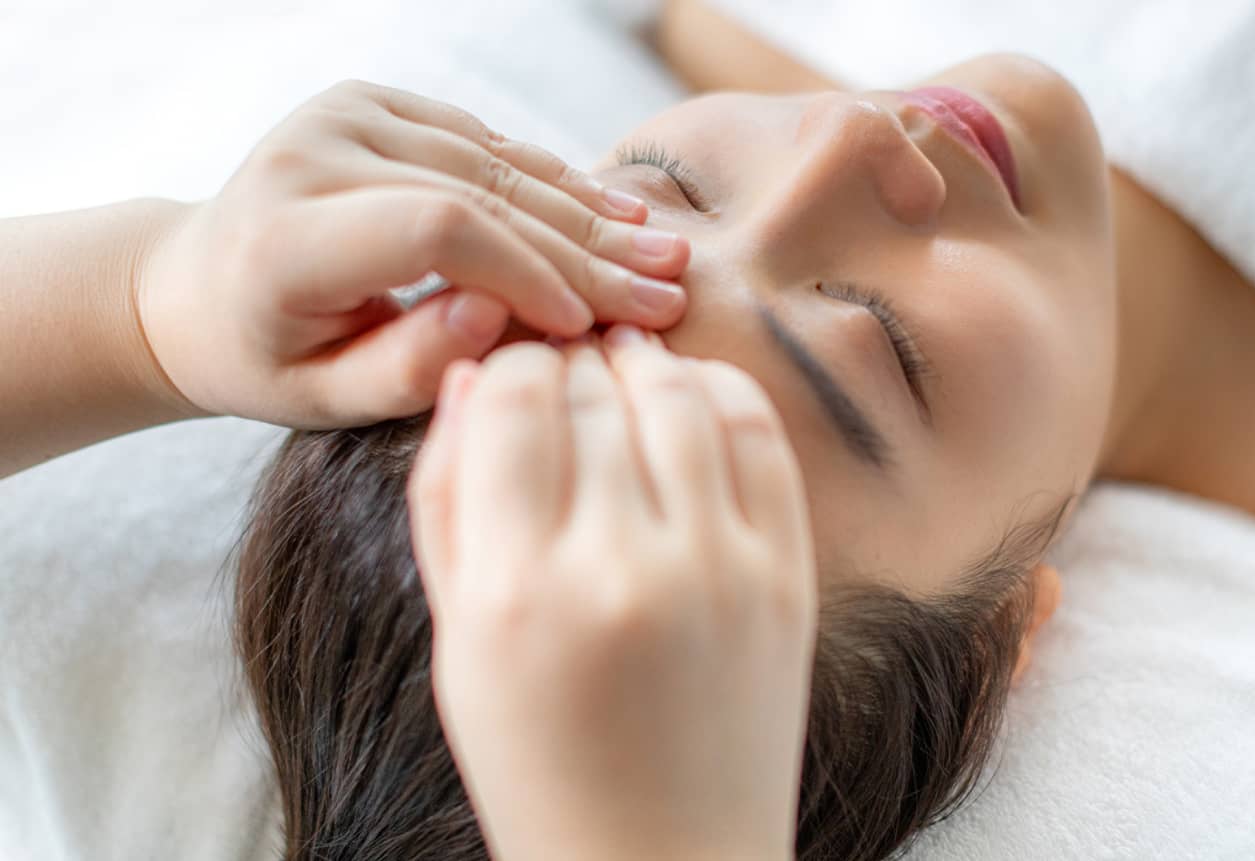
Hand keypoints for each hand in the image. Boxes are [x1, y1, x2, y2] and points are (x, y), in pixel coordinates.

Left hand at [137, 80, 690, 428]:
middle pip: (481, 193)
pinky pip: (487, 143)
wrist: (196, 284)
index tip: (590, 327)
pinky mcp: (376, 101)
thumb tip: (498, 317)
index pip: (437, 230)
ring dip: (587, 213)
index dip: (528, 273)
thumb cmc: (266, 358)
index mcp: (289, 231)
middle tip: (666, 293)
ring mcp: (346, 114)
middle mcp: (315, 152)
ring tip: (662, 253)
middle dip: (582, 251)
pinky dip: (555, 181)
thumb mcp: (323, 399)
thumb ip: (409, 368)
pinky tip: (617, 212)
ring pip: (497, 163)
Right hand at [407, 326, 815, 860]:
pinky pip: (759, 435)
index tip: (507, 376)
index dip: (504, 365)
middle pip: (592, 387)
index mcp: (517, 592)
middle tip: (561, 363)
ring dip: (640, 362)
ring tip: (619, 366)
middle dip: (567, 359)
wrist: (663, 858)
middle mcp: (621, 568)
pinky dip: (720, 391)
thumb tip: (466, 376)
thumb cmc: (538, 758)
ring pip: (678, 392)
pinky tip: (688, 398)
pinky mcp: (786, 575)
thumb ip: (445, 501)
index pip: (509, 399)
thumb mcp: (456, 642)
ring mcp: (717, 569)